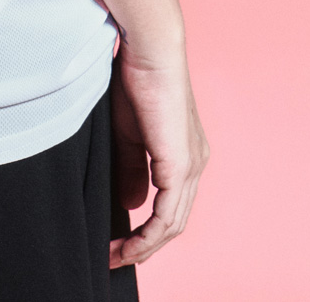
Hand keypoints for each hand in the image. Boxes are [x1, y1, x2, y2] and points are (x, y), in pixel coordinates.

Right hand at [109, 35, 208, 267]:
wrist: (149, 52)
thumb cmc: (135, 81)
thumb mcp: (128, 133)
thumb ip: (132, 169)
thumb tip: (132, 205)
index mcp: (185, 154)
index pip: (171, 203)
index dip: (147, 228)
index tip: (118, 242)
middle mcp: (195, 164)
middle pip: (174, 221)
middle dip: (144, 245)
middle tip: (114, 257)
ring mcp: (192, 167)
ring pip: (172, 223)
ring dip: (144, 246)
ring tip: (115, 256)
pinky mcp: (180, 166)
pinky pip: (166, 215)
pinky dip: (148, 236)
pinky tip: (128, 245)